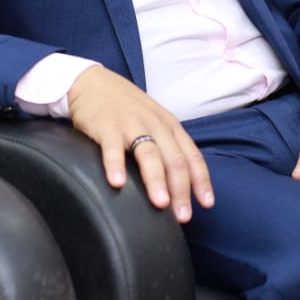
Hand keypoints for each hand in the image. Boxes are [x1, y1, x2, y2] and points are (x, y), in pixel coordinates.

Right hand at [66, 66, 214, 222]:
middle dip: (181, 190)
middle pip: (174, 160)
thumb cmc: (126, 108)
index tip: (206, 204)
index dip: (201, 180)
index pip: (192, 155)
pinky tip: (117, 183)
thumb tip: (178, 185)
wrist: (93, 82)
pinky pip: (112, 148)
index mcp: (169, 126)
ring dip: (156, 181)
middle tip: (182, 217)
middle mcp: (155, 125)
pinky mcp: (106, 126)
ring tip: (160, 204)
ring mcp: (131, 124)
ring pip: (149, 154)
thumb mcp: (153, 121)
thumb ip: (166, 147)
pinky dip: (116, 165)